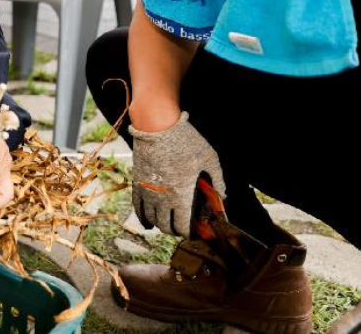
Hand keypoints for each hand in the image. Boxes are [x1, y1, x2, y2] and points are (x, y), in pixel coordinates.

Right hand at [130, 111, 224, 237]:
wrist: (157, 126)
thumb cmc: (186, 142)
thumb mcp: (209, 159)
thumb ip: (217, 180)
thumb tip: (223, 195)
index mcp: (182, 195)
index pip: (183, 226)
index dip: (188, 233)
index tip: (193, 233)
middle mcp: (163, 198)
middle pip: (166, 226)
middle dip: (174, 231)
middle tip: (181, 228)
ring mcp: (148, 191)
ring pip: (152, 219)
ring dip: (160, 226)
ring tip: (166, 225)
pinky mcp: (138, 182)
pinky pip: (137, 207)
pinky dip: (142, 217)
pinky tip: (147, 223)